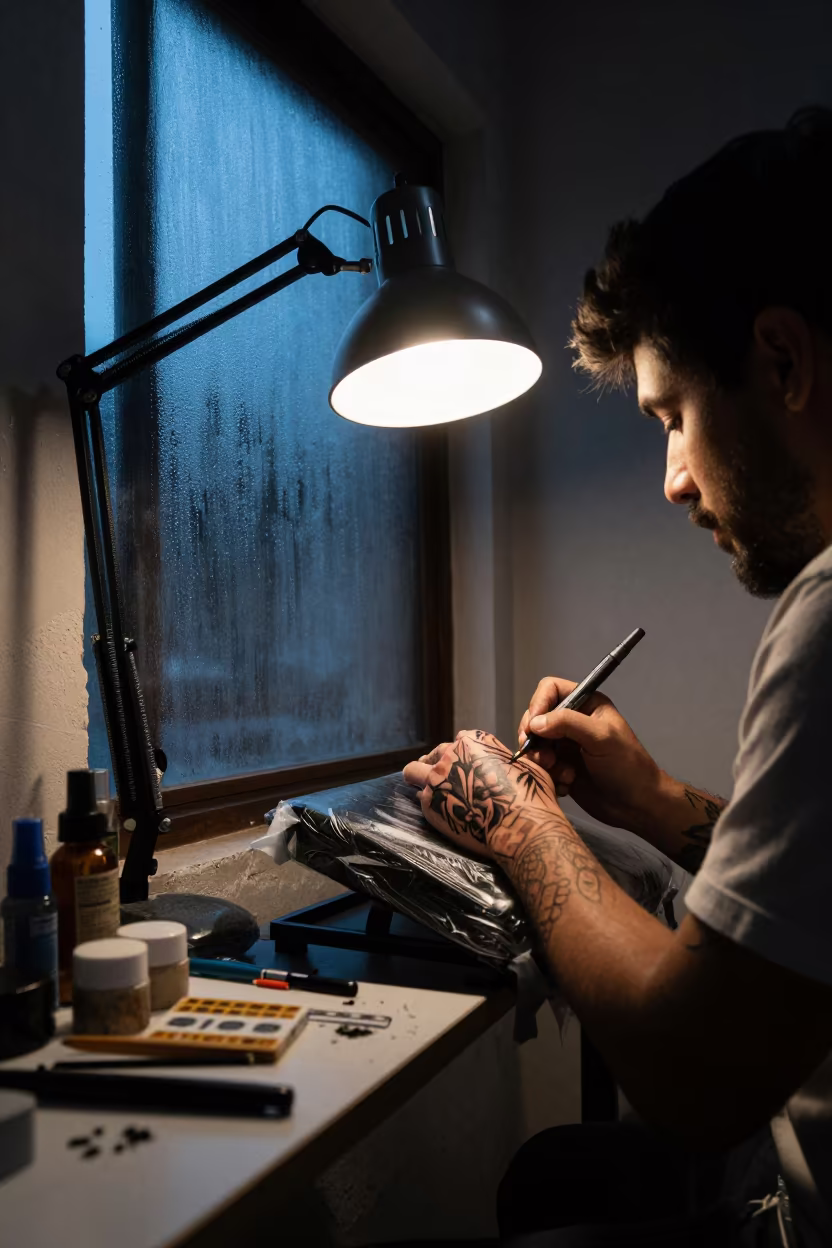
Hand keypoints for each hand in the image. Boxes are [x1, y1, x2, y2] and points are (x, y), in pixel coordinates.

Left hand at [403, 729, 558, 857]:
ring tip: (427, 790)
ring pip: (413, 772)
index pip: (457, 742)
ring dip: (418, 780)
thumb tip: (508, 765)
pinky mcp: (429, 804)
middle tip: (441, 779)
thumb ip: (507, 760)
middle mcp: (451, 754)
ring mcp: (436, 779)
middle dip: (435, 766)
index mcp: (473, 741)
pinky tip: (439, 812)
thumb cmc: (530, 797)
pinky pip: (419, 800)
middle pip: (433, 755)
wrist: (521, 827)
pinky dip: (428, 805)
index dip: (458, 755)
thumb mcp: (526, 766)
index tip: (460, 766)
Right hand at [517, 677, 665, 837]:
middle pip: (536, 717)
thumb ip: (568, 723)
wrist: (636, 805)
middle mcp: (573, 721)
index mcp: (586, 704)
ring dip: (542, 760)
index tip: (532, 727)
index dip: (538, 704)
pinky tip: (566, 784)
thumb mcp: (601, 738)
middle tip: (543, 757)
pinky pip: (540, 766)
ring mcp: (566, 745)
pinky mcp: (561, 767)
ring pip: (535, 744)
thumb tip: (535, 722)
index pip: (550, 689)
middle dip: (535, 738)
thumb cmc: (628, 766)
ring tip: (560, 773)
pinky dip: (548, 775)